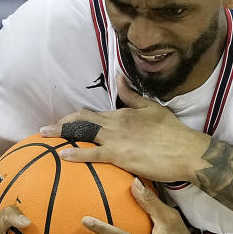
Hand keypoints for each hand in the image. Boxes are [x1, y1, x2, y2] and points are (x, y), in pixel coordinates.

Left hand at [41, 75, 210, 182]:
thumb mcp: (153, 108)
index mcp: (123, 113)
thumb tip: (120, 77)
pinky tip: (62, 154)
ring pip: (83, 132)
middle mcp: (116, 123)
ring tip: (45, 136)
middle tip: (45, 129)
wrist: (187, 151)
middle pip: (82, 119)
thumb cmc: (173, 133)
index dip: (75, 117)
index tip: (62, 121)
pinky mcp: (119, 155)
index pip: (93, 113)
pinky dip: (76, 153)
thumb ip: (133, 96)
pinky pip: (92, 153)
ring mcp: (116, 138)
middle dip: (62, 123)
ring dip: (62, 134)